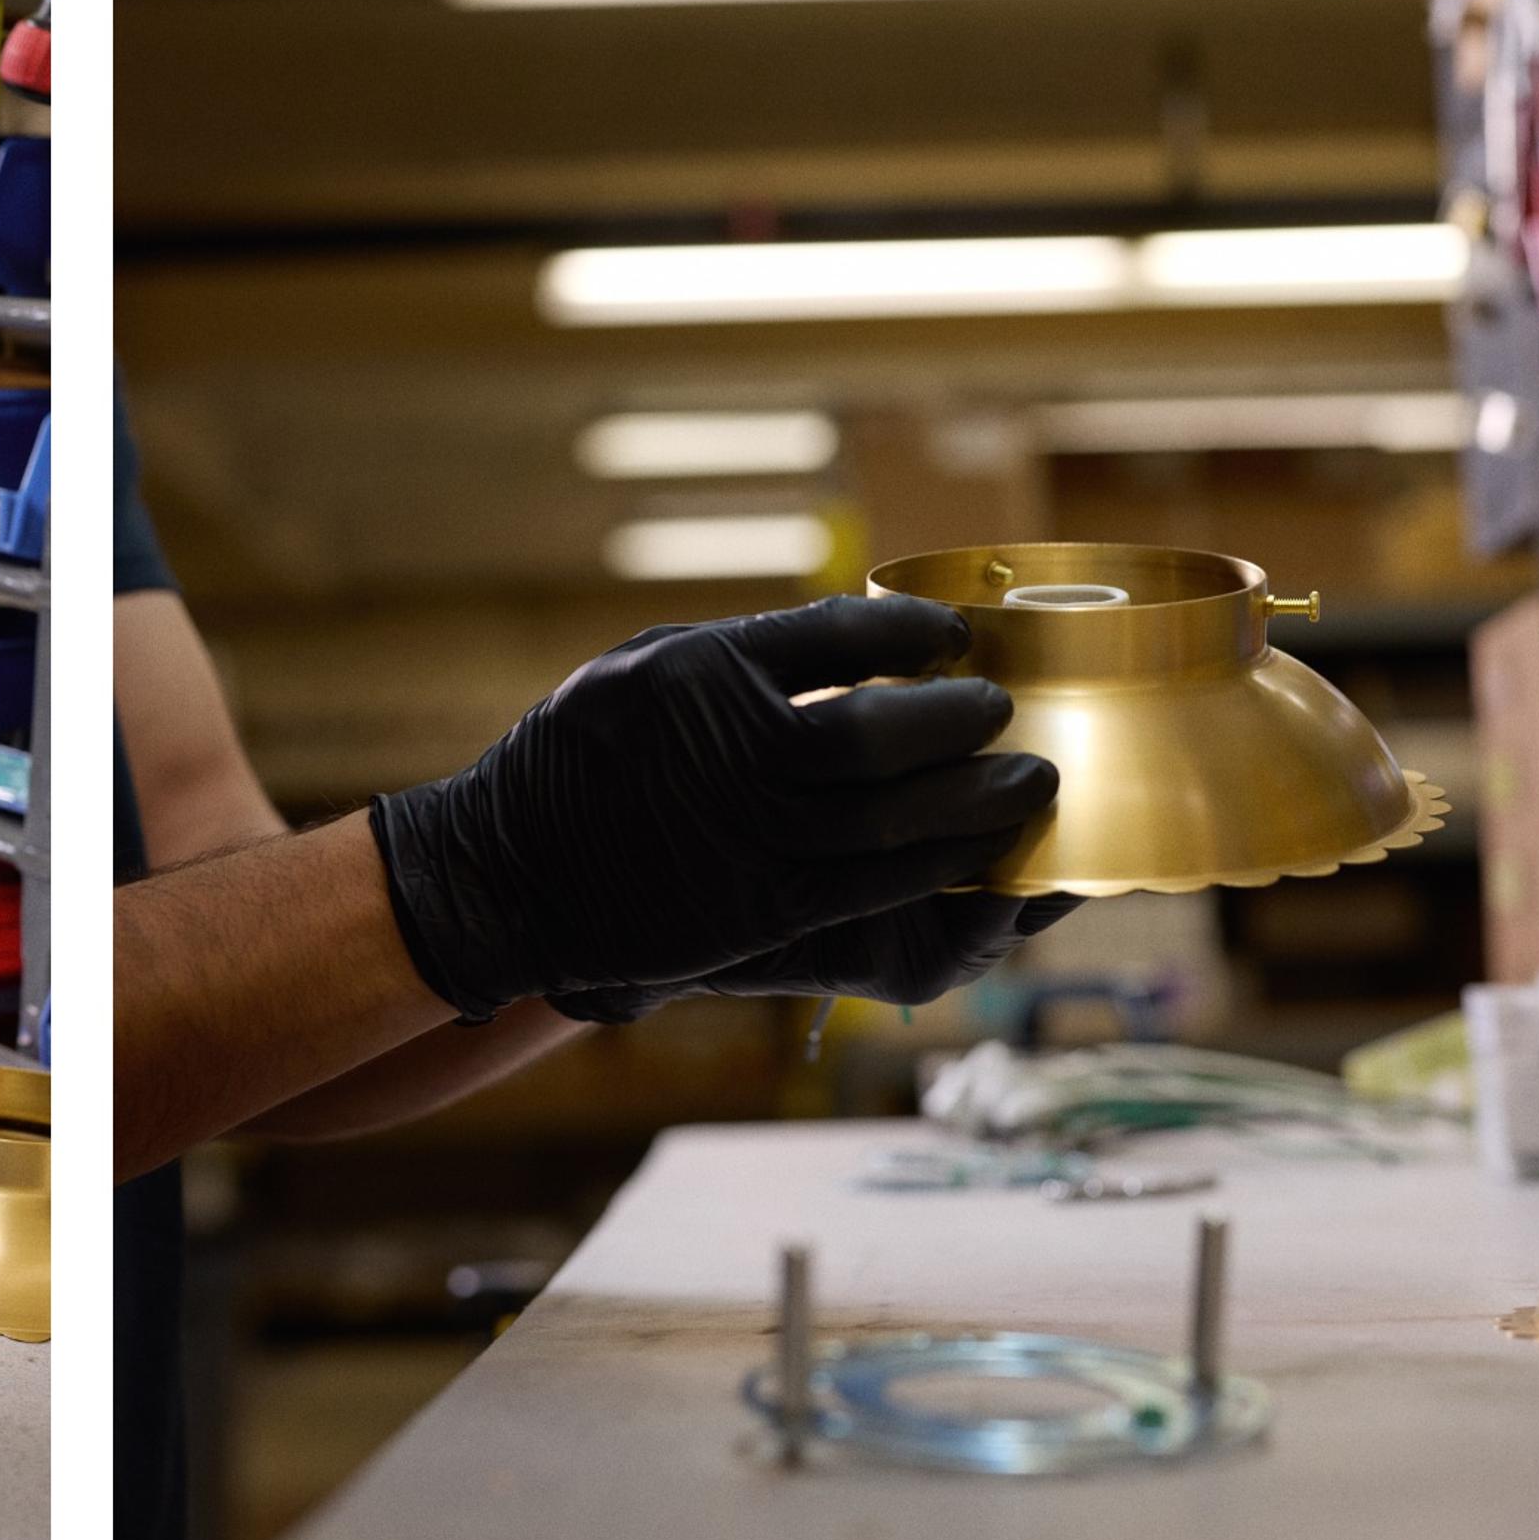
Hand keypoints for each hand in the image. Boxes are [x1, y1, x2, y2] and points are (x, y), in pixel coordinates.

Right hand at [368, 595, 1059, 1022]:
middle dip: (956, 720)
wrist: (506, 874)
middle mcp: (722, 752)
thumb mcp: (639, 668)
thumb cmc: (575, 759)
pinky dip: (941, 864)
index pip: (832, 635)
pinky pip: (874, 883)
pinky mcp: (757, 907)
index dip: (907, 632)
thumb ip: (742, 651)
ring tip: (1032, 779)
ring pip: (889, 817)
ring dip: (974, 800)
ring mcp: (743, 837)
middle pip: (874, 733)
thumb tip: (860, 632)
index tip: (952, 633)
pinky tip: (985, 849)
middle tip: (1005, 707)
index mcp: (695, 673)